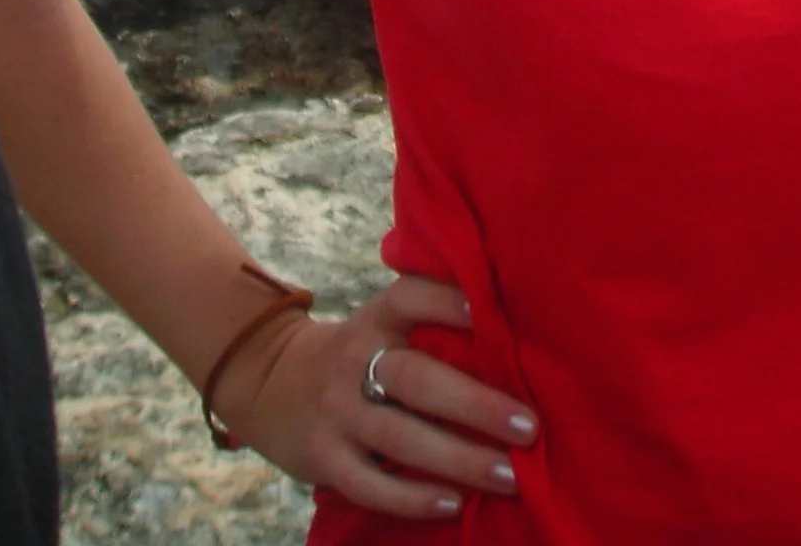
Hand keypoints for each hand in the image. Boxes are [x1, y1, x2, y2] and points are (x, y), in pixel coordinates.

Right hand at [212, 274, 539, 520]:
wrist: (271, 383)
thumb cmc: (360, 352)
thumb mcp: (383, 322)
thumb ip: (431, 321)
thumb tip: (514, 328)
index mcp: (378, 317)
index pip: (412, 297)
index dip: (450, 302)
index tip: (492, 316)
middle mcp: (356, 358)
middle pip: (419, 379)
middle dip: (476, 405)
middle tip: (530, 426)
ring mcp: (337, 410)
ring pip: (401, 436)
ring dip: (459, 458)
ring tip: (509, 475)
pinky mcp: (323, 457)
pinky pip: (370, 483)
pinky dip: (412, 498)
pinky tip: (453, 504)